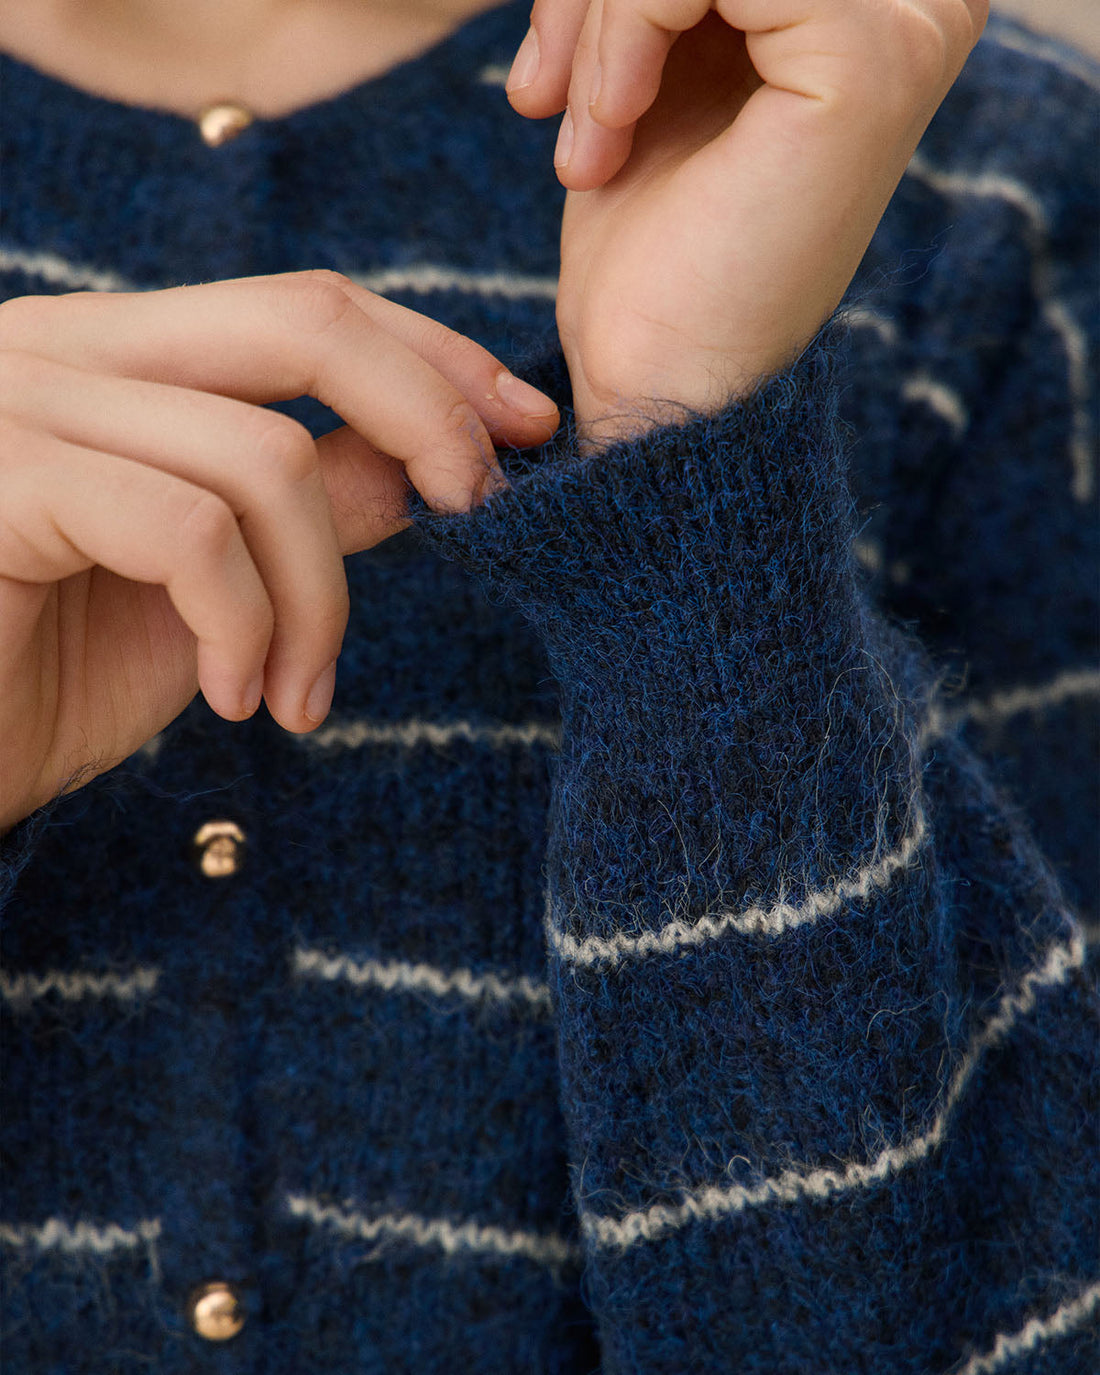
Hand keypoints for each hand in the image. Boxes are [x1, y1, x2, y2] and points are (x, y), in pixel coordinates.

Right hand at [0, 271, 558, 828]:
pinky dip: (243, 626)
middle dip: (429, 413)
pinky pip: (188, 531)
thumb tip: (430, 469)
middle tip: (481, 509)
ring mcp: (20, 400)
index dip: (435, 357)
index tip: (526, 425)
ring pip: (263, 456)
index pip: (307, 308)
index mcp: (116, 359)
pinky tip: (233, 699)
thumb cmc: (42, 680)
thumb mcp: (214, 590)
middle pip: (303, 319)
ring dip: (319, 598)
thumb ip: (310, 512)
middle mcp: (63, 347)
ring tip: (299, 695)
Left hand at [508, 0, 987, 439]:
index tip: (551, 82)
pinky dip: (621, 35)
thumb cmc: (659, 264)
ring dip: (599, 24)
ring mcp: (903, 28)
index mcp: (874, 11)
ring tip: (580, 133)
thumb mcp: (655, 80)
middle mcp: (915, 6)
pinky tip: (606, 132)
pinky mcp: (867, 58)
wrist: (667, 389)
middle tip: (545, 97)